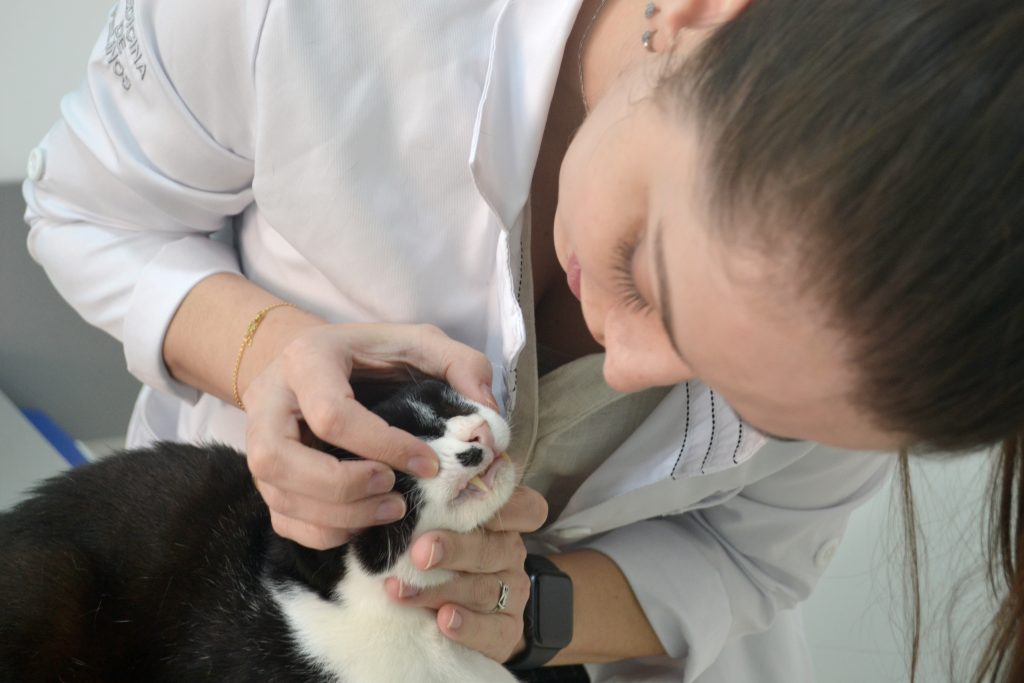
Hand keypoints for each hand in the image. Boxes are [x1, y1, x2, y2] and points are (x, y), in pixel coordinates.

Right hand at [244, 322, 497, 548]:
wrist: (317, 360)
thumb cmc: (372, 355)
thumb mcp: (419, 342)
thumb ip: (460, 364)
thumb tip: (486, 410)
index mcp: (308, 358)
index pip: (332, 414)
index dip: (383, 446)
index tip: (429, 464)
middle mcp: (270, 401)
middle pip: (281, 460)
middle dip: (345, 488)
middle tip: (397, 495)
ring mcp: (259, 442)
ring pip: (278, 494)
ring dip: (338, 516)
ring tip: (392, 512)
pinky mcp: (266, 478)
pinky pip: (282, 519)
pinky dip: (323, 533)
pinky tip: (364, 524)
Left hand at [384, 487, 548, 661]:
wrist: (456, 617)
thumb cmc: (442, 559)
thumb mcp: (441, 531)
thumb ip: (434, 516)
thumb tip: (401, 502)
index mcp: (503, 523)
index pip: (522, 507)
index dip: (500, 504)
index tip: (460, 503)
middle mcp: (512, 554)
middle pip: (493, 549)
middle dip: (454, 550)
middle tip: (419, 552)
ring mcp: (514, 593)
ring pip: (484, 589)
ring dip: (441, 591)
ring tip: (405, 592)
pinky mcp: (508, 630)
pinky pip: (493, 630)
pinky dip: (467, 625)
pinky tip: (444, 620)